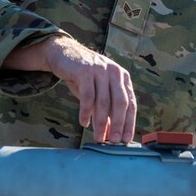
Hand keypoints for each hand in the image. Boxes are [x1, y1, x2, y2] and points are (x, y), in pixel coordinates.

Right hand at [3, 35, 136, 142]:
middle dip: (118, 125)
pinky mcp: (85, 71)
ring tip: (98, 137)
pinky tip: (84, 122)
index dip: (129, 123)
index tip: (127, 139)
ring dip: (101, 122)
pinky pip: (88, 96)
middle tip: (113, 141)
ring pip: (103, 101)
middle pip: (120, 103)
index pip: (131, 103)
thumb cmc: (83, 76)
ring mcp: (100, 70)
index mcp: (122, 77)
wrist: (64, 54)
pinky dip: (86, 112)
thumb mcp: (99, 90)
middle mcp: (114, 72)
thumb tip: (111, 134)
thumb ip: (106, 109)